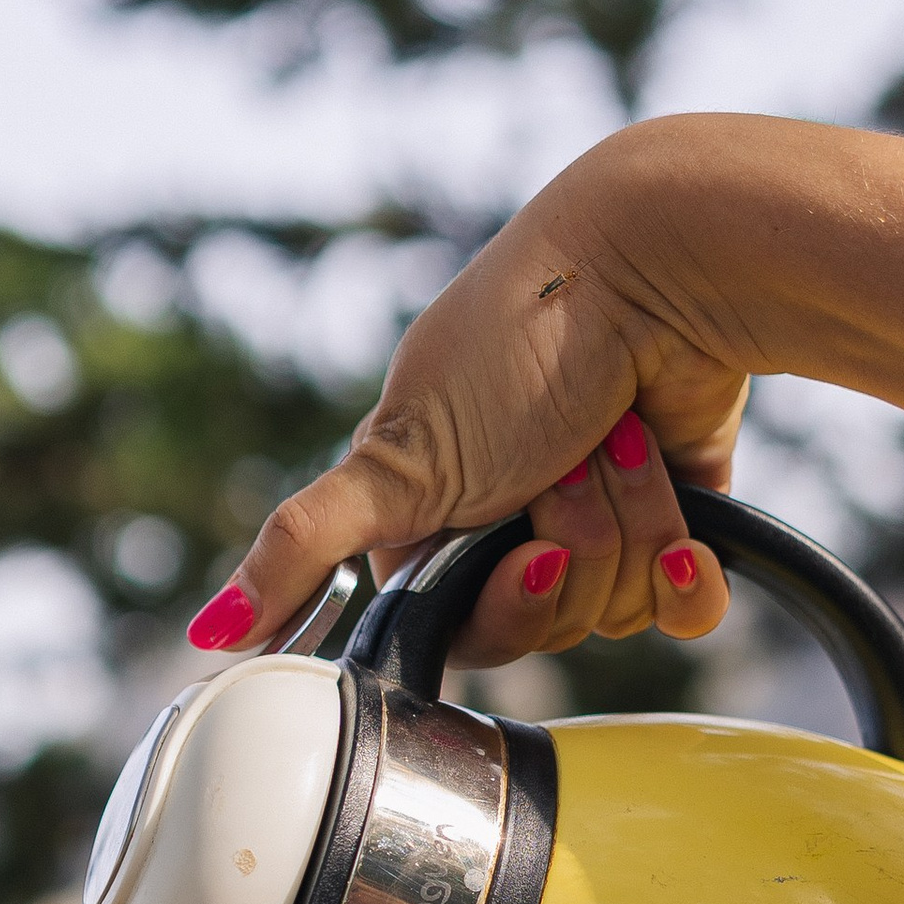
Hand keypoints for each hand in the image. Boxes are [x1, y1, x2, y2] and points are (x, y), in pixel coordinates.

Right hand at [194, 124, 748, 664]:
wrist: (658, 270)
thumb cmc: (517, 351)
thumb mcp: (392, 460)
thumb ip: (302, 546)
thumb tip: (211, 633)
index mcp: (434, 513)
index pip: (465, 631)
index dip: (507, 607)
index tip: (529, 555)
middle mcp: (512, 519)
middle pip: (550, 627)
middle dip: (576, 548)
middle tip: (572, 461)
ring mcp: (600, 518)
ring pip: (620, 611)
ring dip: (635, 525)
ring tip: (623, 440)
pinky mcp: (677, 514)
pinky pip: (688, 607)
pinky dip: (691, 571)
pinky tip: (688, 518)